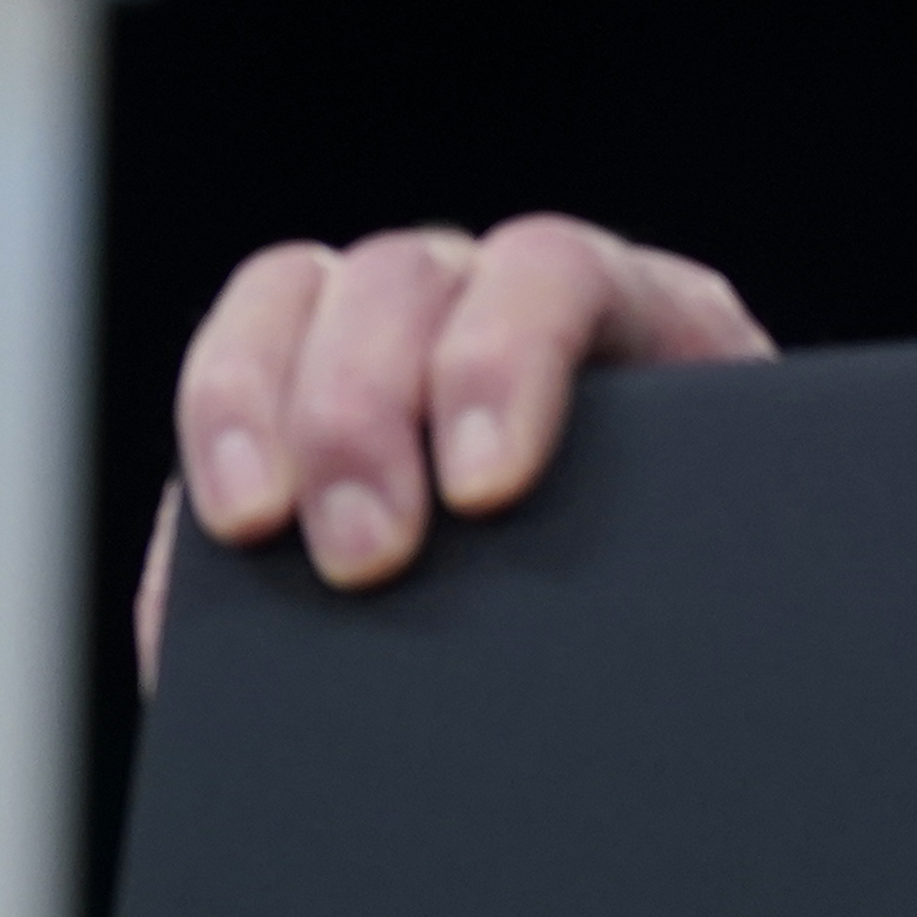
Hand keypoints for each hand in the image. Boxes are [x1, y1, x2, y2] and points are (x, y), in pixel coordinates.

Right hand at [138, 217, 771, 686]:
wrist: (672, 643)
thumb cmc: (708, 596)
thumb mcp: (714, 563)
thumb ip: (673, 556)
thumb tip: (624, 615)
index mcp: (642, 318)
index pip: (557, 272)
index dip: (506, 359)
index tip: (487, 491)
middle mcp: (501, 300)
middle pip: (406, 280)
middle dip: (366, 414)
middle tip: (367, 556)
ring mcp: (391, 334)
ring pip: (295, 298)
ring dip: (258, 413)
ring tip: (259, 538)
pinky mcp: (296, 405)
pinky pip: (225, 383)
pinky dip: (203, 466)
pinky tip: (206, 574)